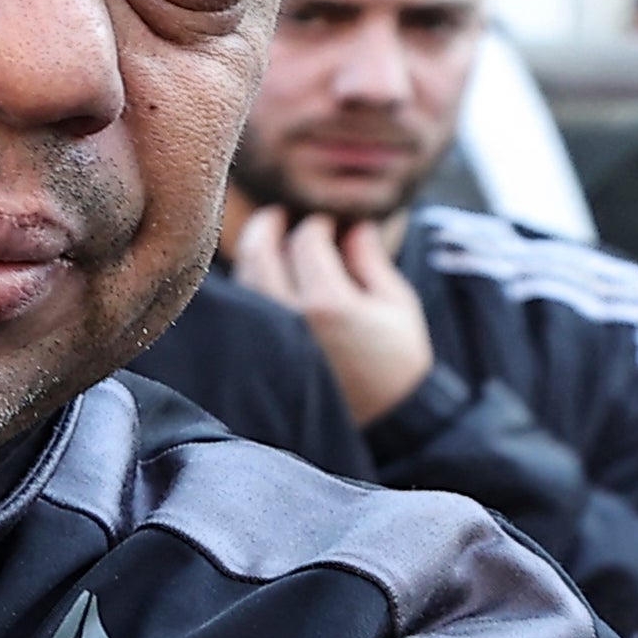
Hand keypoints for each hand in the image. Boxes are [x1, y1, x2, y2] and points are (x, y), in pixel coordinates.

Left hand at [226, 205, 431, 424]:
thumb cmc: (396, 363)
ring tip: (269, 240)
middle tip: (278, 216)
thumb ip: (369, 260)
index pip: (306, 242)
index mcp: (327, 304)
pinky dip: (247, 285)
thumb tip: (353, 225)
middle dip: (266, 227)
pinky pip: (241, 307)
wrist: (384, 422)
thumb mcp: (396, 305)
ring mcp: (264, 338)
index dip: (316, 224)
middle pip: (256, 253)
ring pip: (242, 279)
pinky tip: (262, 277)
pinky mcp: (256, 354)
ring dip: (251, 253)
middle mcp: (285, 318)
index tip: (326, 220)